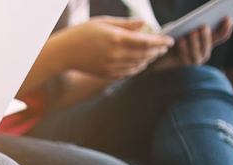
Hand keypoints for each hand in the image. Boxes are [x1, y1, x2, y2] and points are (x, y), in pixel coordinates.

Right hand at [54, 17, 173, 78]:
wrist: (62, 53)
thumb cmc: (82, 33)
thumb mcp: (103, 22)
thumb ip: (125, 24)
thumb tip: (144, 24)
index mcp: (116, 39)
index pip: (145, 42)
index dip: (160, 42)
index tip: (170, 40)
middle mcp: (115, 54)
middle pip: (144, 54)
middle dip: (157, 51)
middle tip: (164, 47)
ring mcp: (111, 66)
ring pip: (138, 65)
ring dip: (149, 60)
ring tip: (154, 54)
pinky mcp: (106, 74)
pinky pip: (128, 73)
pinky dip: (138, 68)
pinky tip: (141, 64)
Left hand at [150, 18, 232, 69]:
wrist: (158, 56)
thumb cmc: (172, 39)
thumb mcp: (182, 29)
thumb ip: (190, 25)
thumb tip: (194, 20)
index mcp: (209, 40)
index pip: (222, 35)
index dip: (226, 28)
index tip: (228, 18)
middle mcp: (205, 52)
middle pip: (210, 44)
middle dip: (206, 36)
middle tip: (204, 27)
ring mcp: (196, 60)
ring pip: (198, 52)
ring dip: (195, 42)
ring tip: (192, 33)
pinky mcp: (185, 66)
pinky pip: (186, 57)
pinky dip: (183, 48)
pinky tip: (180, 41)